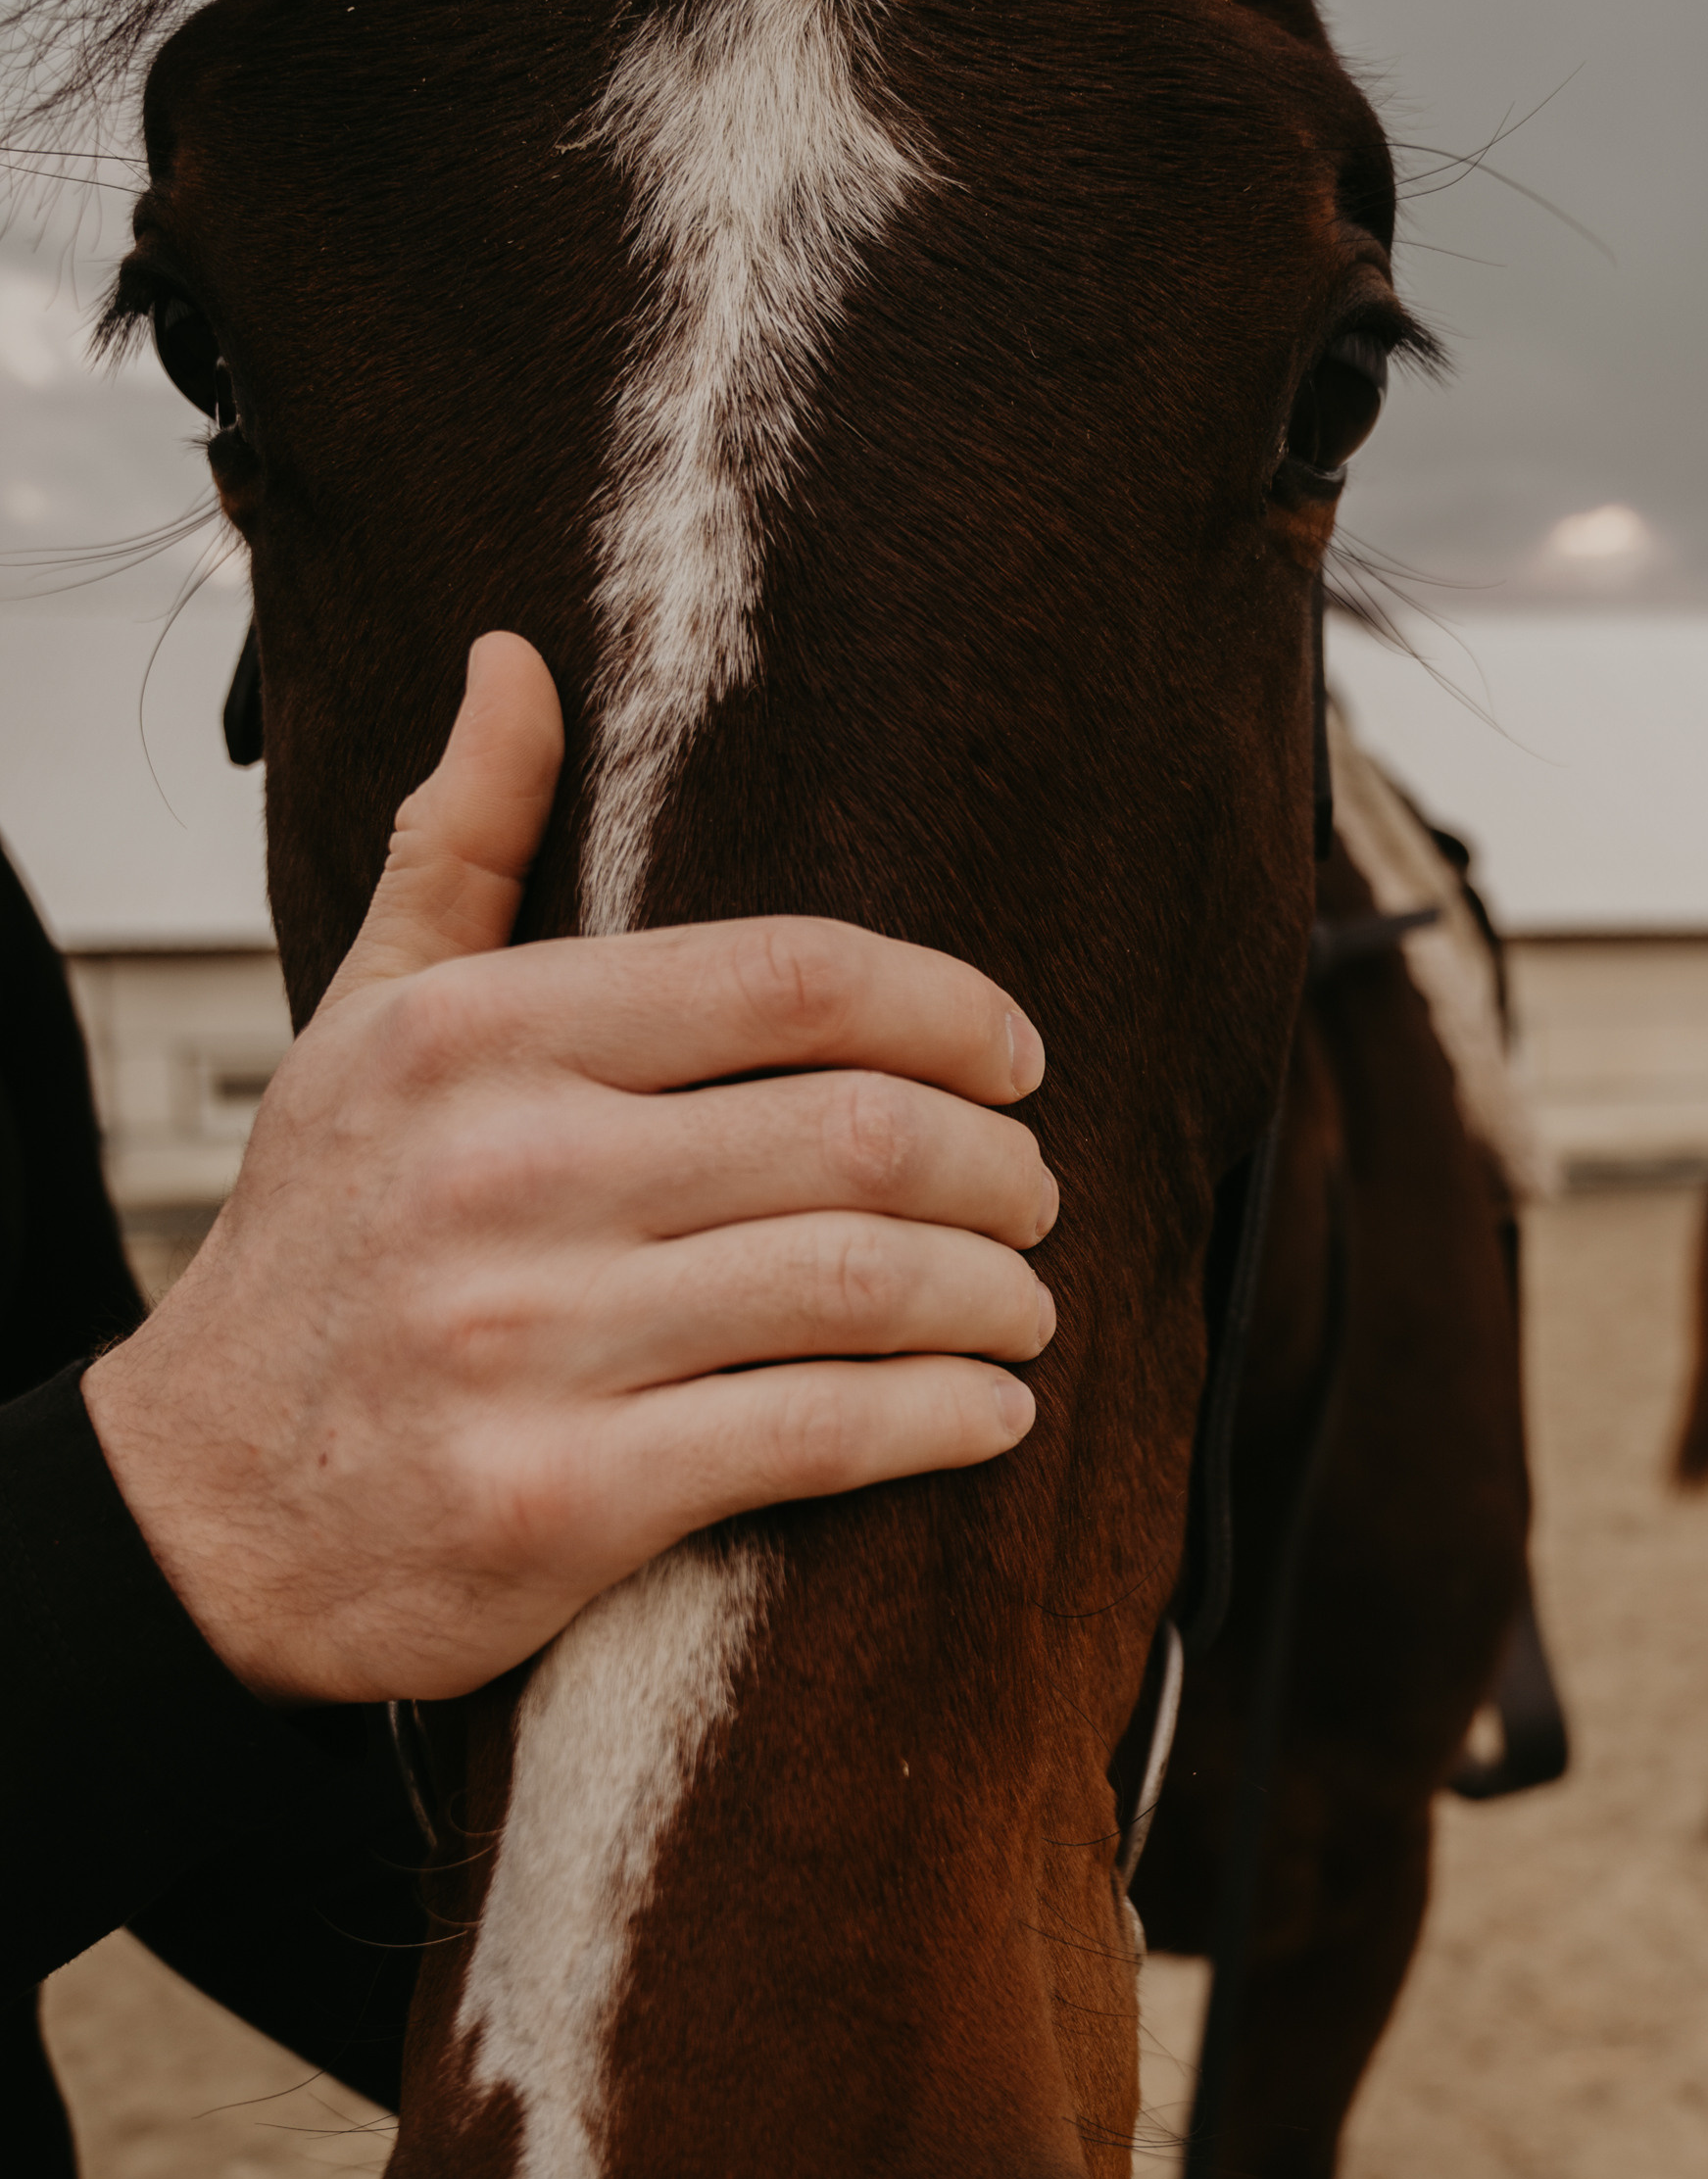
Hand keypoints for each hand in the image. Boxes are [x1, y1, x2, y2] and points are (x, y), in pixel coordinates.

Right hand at [83, 635, 1057, 1703]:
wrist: (200, 1514)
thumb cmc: (318, 1258)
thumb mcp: (362, 1030)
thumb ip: (462, 849)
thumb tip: (514, 664)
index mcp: (476, 1036)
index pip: (789, 976)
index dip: (947, 1011)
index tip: (1014, 1057)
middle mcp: (502, 1172)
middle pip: (857, 1134)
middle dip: (998, 1169)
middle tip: (1035, 1195)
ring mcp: (528, 1341)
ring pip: (860, 1286)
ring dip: (990, 1297)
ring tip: (1024, 1303)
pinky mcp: (559, 1499)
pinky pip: (816, 1435)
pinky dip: (940, 1418)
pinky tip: (989, 1414)